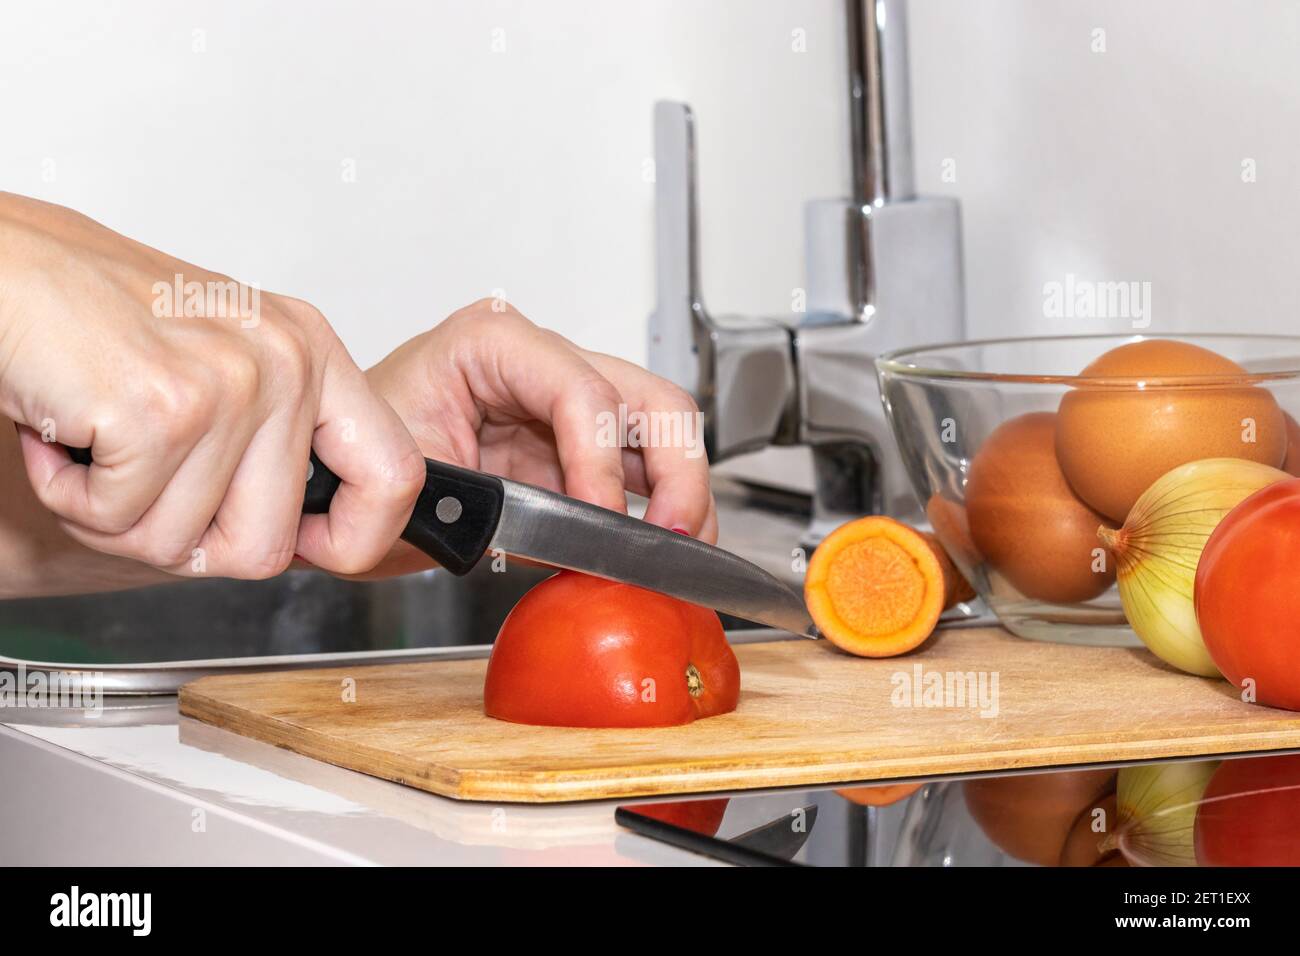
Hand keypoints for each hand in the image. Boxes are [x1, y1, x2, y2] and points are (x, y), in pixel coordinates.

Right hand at [0, 192, 424, 578]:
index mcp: (314, 353)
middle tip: (142, 483)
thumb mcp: (224, 364)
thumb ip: (276, 441)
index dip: (358, 539)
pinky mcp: (160, 411)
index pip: (394, 475)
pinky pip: (117, 522)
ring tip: (98, 440)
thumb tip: (310, 537)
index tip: (315, 547)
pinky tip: (68, 433)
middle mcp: (286, 363)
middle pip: (266, 548)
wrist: (3, 266)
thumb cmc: (98, 317)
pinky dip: (72, 498)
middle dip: (187, 543)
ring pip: (182, 545)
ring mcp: (229, 386)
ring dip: (116, 515)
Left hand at [365, 299, 715, 574]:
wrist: (328, 478)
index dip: (601, 462)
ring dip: (681, 490)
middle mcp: (538, 361)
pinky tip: (654, 548)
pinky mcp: (572, 446)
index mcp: (490, 344)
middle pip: (647, 399)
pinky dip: (656, 508)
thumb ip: (490, 509)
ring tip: (679, 548)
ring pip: (659, 430)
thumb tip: (573, 541)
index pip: (582, 392)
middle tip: (676, 534)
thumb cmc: (348, 461)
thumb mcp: (402, 486)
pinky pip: (637, 469)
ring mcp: (562, 402)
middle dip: (675, 470)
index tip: (602, 523)